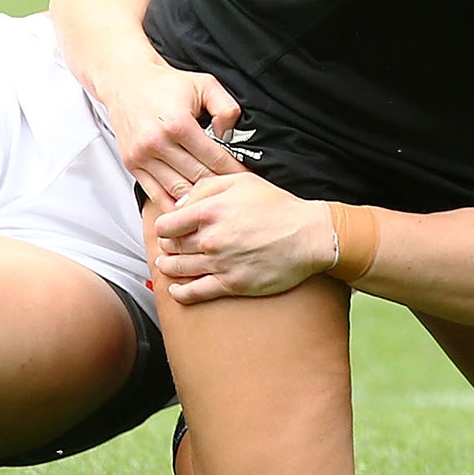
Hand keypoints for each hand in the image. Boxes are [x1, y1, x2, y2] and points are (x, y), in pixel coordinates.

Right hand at [95, 56, 245, 208]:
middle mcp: (157, 143)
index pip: (213, 158)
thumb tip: (228, 134)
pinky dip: (173, 203)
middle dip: (219, 186)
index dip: (234, 170)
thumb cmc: (166, 84)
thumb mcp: (205, 84)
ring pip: (177, 190)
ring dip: (197, 199)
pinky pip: (155, 193)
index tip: (246, 176)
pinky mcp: (132, 164)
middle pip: (197, 177)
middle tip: (234, 191)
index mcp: (178, 123)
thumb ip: (225, 108)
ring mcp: (142, 156)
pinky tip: (188, 205)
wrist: (127, 82)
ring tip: (215, 200)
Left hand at [152, 172, 335, 303]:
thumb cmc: (278, 207)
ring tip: (169, 265)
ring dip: (169, 267)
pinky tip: (177, 290)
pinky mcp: (231, 284)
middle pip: (170, 248)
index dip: (165, 227)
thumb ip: (207, 187)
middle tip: (171, 246)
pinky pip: (194, 293)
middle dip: (167, 246)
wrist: (308, 235)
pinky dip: (180, 293)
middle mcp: (210, 239)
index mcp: (210, 211)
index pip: (165, 225)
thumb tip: (181, 204)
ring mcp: (219, 264)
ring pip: (178, 270)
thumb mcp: (243, 181)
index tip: (170, 229)